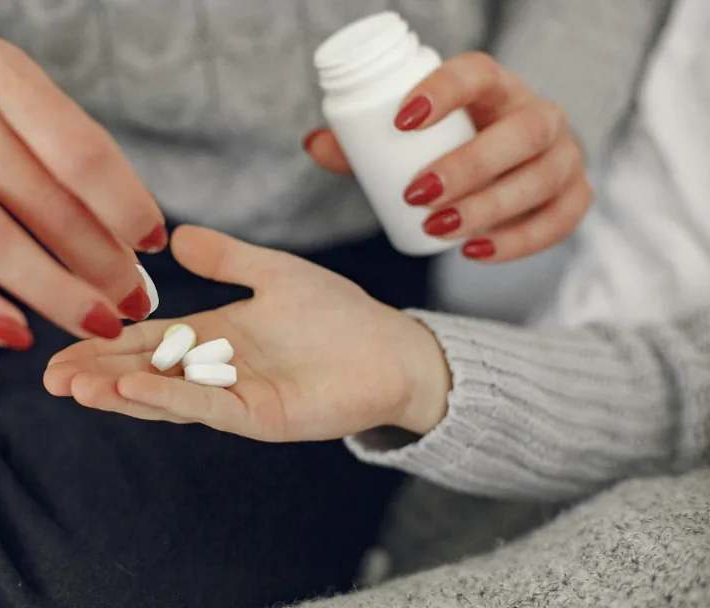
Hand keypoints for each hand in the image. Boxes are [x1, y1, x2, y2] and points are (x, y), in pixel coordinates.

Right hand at [0, 16, 166, 348]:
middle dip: (102, 264)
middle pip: (43, 203)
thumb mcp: (9, 93)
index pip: (80, 152)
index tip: (155, 245)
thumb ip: (62, 152)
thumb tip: (132, 241)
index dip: (125, 206)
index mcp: (0, 74)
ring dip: (53, 292)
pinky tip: (15, 334)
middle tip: (134, 303)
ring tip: (95, 323)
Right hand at [44, 226, 450, 441]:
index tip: (61, 344)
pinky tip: (130, 388)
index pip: (147, 340)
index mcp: (213, 337)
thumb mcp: (271, 272)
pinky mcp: (258, 417)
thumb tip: (173, 236)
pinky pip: (205, 406)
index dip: (105, 342)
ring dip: (119, 391)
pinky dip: (167, 397)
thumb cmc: (336, 313)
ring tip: (74, 386)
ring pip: (165, 395)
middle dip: (97, 374)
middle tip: (51, 376)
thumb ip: (225, 257)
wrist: (391, 349)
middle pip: (144, 372)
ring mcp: (233, 397)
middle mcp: (215, 371)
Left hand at [304, 52, 592, 261]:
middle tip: (417, 194)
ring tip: (439, 230)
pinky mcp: (575, 196)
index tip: (400, 120)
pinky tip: (474, 252)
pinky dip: (519, 241)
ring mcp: (565, 155)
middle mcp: (539, 114)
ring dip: (490, 207)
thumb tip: (314, 144)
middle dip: (470, 164)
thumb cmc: (445, 150)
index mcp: (495, 88)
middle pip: (520, 131)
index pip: (477, 73)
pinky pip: (561, 220)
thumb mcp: (408, 144)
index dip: (443, 91)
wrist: (501, 173)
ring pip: (542, 178)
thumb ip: (362, 143)